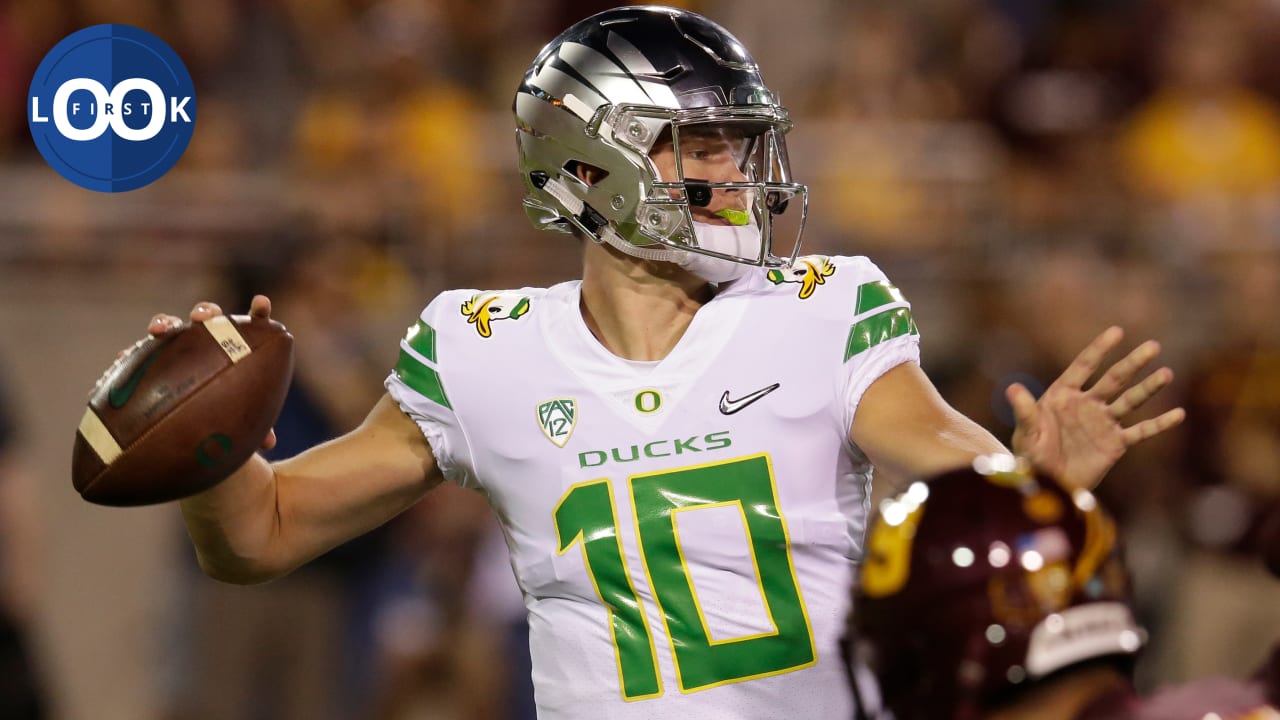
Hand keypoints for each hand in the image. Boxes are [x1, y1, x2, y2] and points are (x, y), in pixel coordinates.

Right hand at [148, 295, 278, 450]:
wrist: (195, 420)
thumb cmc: (230, 414)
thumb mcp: (244, 420)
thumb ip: (258, 426)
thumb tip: (269, 443)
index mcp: (239, 345)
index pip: (252, 323)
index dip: (258, 311)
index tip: (261, 303)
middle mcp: (208, 338)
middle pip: (208, 316)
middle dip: (205, 312)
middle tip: (203, 317)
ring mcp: (180, 344)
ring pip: (172, 326)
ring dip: (164, 323)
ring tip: (158, 330)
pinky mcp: (153, 357)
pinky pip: (141, 352)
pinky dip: (133, 353)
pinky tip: (121, 359)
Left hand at [1008, 326, 1184, 488]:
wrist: (1047, 484)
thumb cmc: (1031, 456)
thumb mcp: (1025, 434)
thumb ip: (1024, 412)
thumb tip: (1013, 388)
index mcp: (1063, 395)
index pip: (1084, 367)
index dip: (1099, 350)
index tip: (1117, 332)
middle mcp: (1087, 404)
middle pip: (1114, 379)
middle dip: (1132, 363)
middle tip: (1153, 346)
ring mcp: (1103, 422)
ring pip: (1130, 401)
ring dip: (1148, 388)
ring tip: (1166, 373)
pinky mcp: (1115, 443)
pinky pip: (1140, 431)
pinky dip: (1159, 424)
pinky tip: (1178, 414)